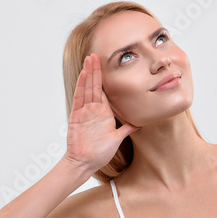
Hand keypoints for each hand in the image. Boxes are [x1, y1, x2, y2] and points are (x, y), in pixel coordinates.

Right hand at [64, 53, 140, 172]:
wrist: (85, 162)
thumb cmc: (99, 153)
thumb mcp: (117, 138)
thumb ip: (127, 129)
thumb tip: (139, 124)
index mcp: (104, 113)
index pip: (104, 91)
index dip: (105, 78)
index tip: (106, 65)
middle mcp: (94, 110)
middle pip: (94, 85)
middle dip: (95, 70)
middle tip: (96, 54)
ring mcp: (84, 112)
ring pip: (86, 88)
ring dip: (88, 73)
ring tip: (89, 58)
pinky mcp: (76, 116)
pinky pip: (79, 98)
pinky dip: (81, 86)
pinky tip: (83, 74)